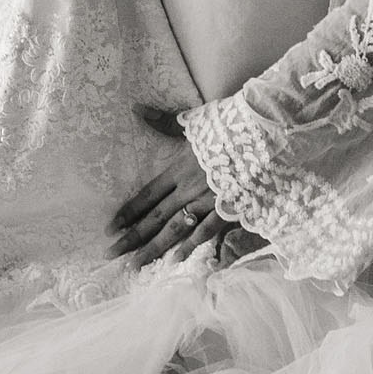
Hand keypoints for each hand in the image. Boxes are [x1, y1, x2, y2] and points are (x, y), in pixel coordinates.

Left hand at [110, 105, 228, 262]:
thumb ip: (163, 122)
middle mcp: (187, 189)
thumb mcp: (192, 123)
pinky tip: (175, 260)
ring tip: (135, 264)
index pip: (147, 196)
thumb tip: (137, 109)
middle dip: (132, 237)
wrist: (262, 136)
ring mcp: (207, 202)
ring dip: (154, 247)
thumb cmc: (228, 127)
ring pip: (175, 229)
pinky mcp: (227, 210)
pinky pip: (206, 232)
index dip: (128, 213)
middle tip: (111, 253)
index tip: (110, 228)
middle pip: (155, 218)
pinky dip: (191, 246)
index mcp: (177, 169)